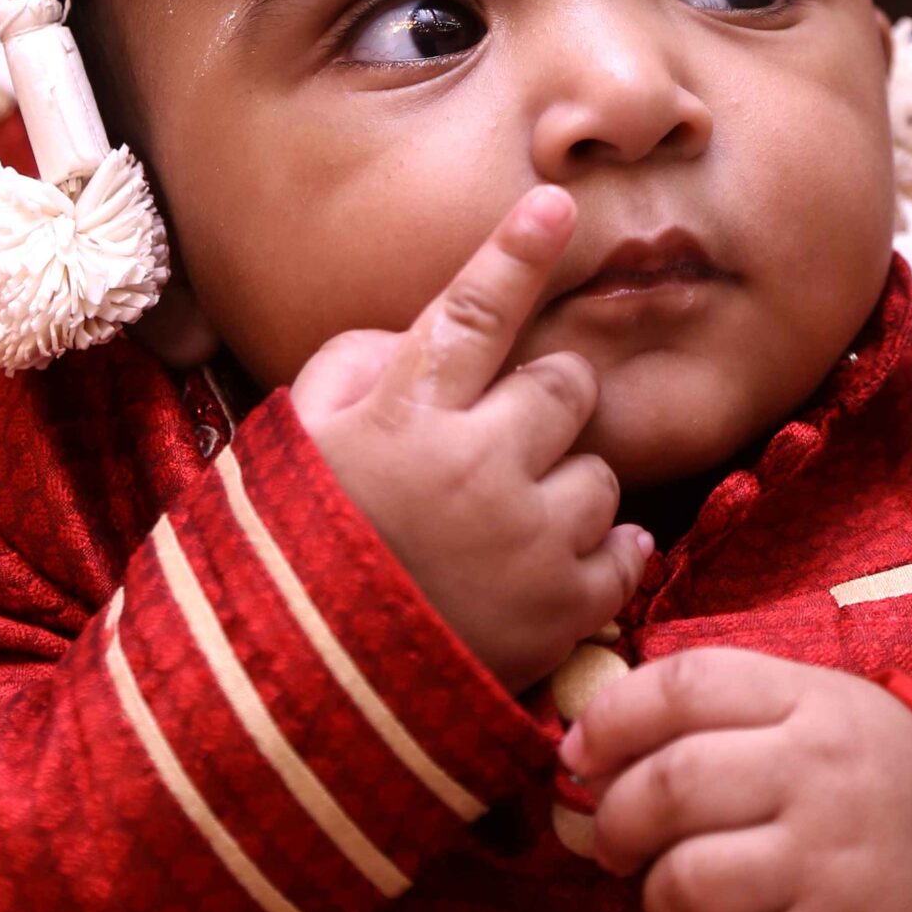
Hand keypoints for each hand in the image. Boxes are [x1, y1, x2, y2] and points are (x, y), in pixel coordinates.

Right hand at [291, 185, 649, 695]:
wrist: (291, 708)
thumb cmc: (285, 563)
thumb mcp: (290, 451)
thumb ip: (353, 373)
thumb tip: (415, 337)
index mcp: (404, 415)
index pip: (475, 309)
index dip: (518, 250)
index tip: (559, 203)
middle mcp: (476, 465)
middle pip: (568, 385)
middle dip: (546, 404)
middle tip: (497, 447)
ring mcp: (527, 539)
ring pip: (602, 470)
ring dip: (565, 487)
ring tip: (501, 530)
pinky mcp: (563, 610)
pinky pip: (626, 550)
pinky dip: (597, 554)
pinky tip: (544, 568)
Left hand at [562, 647, 911, 911]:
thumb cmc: (870, 788)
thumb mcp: (816, 715)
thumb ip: (717, 715)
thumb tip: (587, 741)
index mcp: (812, 704)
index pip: (686, 684)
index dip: (612, 718)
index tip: (583, 752)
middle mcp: (820, 779)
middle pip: (668, 787)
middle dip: (615, 821)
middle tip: (615, 842)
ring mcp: (829, 872)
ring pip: (682, 887)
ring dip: (658, 901)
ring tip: (683, 897)